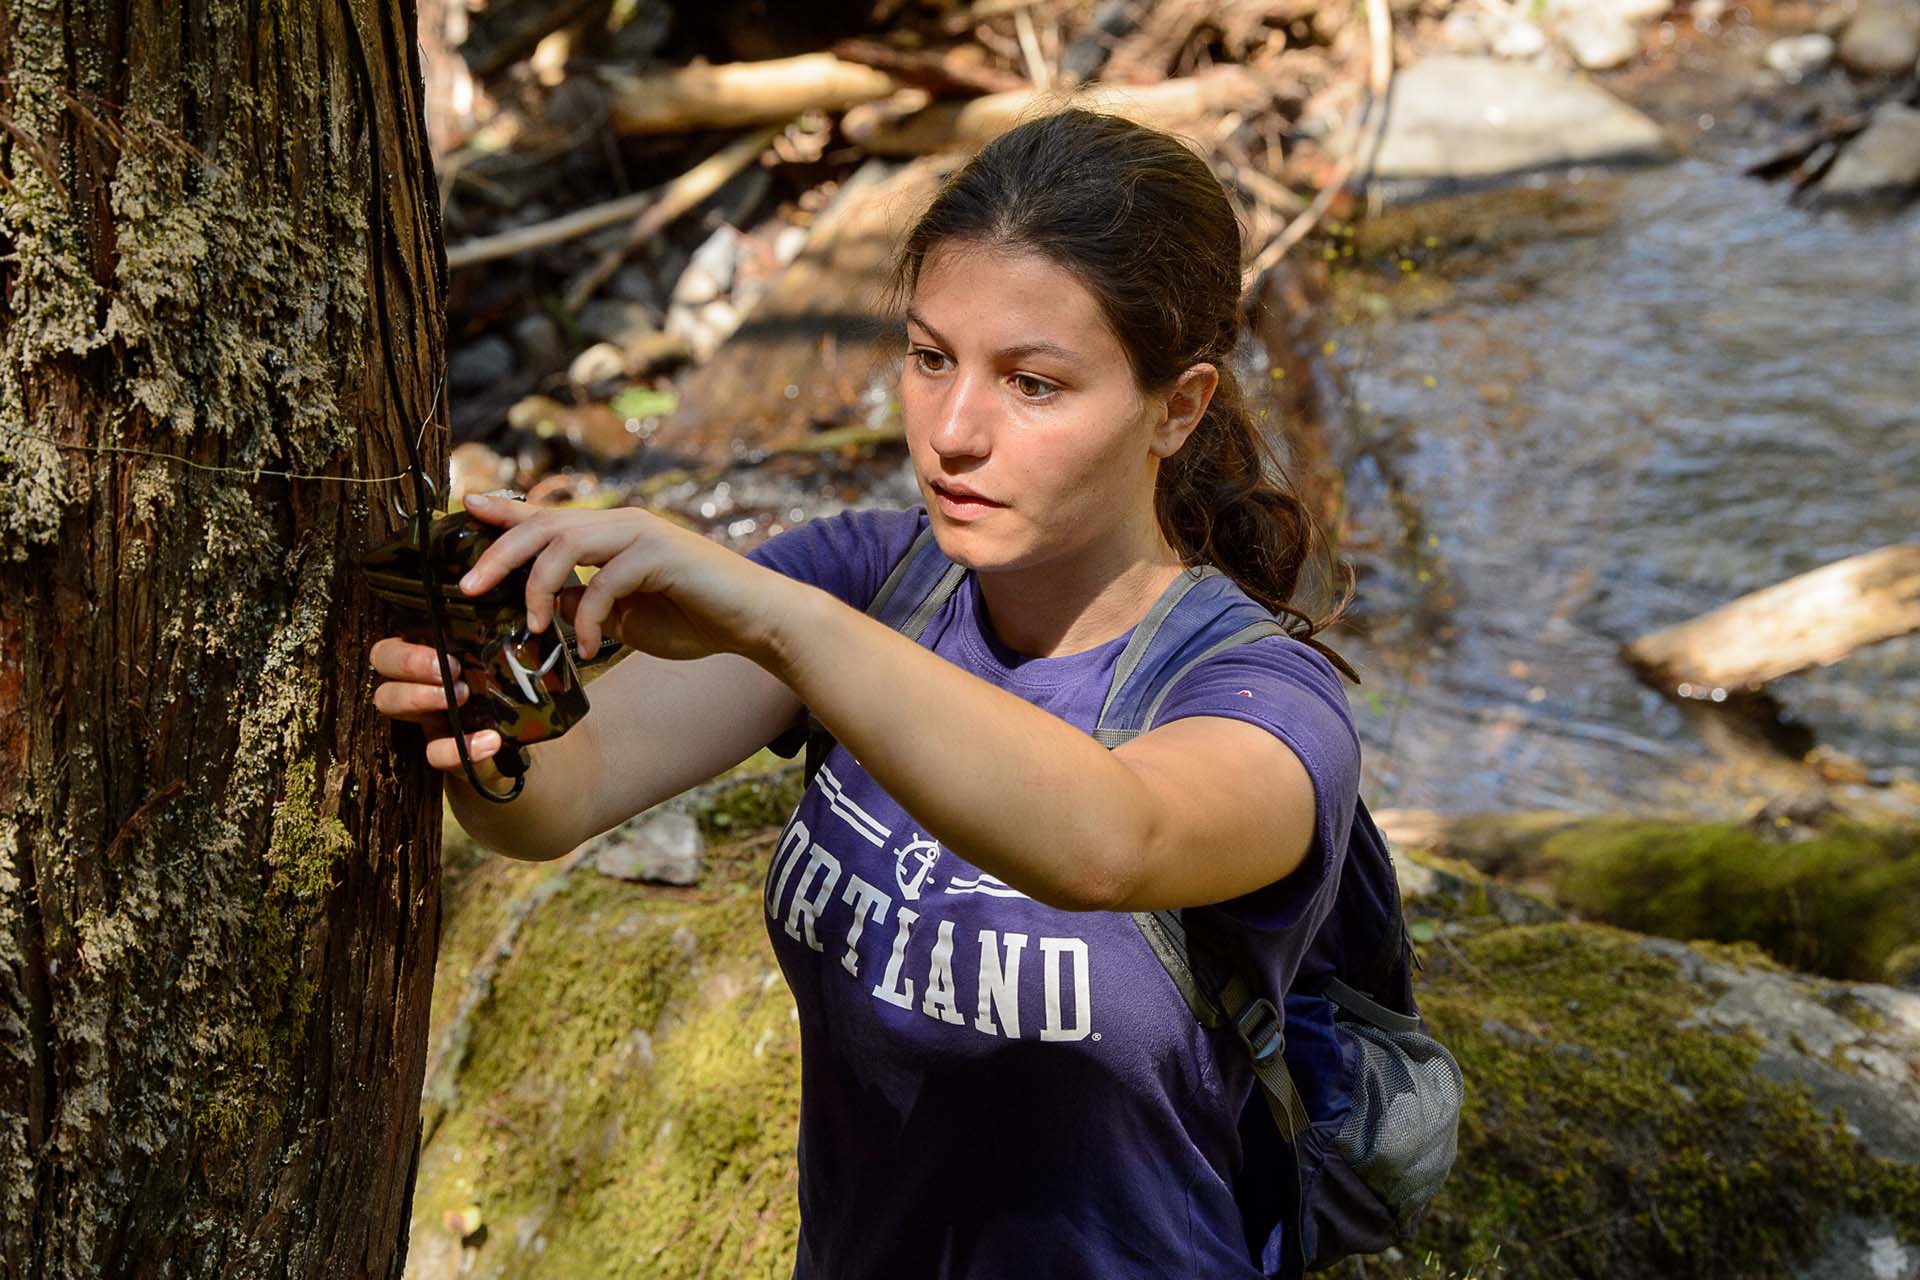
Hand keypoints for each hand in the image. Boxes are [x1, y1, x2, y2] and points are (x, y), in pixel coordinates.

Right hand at [368, 637, 507, 780]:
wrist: (516, 736)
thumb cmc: (498, 682)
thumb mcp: (495, 656)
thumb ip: (494, 638)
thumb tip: (514, 617)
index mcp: (423, 657)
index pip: (388, 649)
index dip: (407, 652)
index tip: (449, 656)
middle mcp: (412, 685)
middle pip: (381, 665)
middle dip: (411, 665)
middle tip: (450, 671)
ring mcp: (422, 718)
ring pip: (387, 702)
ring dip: (421, 697)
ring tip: (462, 697)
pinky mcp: (440, 751)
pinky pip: (433, 754)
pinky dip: (458, 750)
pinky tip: (489, 741)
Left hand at [455, 494, 793, 666]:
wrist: (754, 621)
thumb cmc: (694, 618)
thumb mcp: (626, 617)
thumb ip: (588, 606)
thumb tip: (551, 608)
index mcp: (609, 535)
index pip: (545, 517)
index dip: (503, 512)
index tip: (465, 509)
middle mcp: (621, 524)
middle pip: (543, 523)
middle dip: (500, 554)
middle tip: (470, 588)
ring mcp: (641, 534)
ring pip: (567, 541)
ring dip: (539, 585)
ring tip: (534, 625)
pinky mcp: (661, 554)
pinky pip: (606, 580)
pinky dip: (592, 617)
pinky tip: (594, 649)